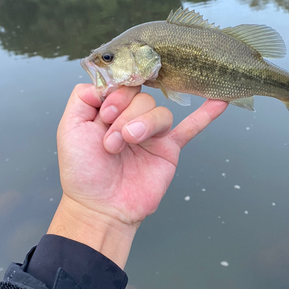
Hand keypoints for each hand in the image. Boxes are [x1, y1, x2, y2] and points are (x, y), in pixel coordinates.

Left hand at [48, 84, 227, 267]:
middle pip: (142, 97)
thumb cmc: (83, 172)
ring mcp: (152, 134)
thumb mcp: (69, 129)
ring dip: (144, 124)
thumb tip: (106, 80)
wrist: (102, 208)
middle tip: (112, 141)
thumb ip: (82, 98)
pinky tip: (220, 101)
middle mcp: (132, 118)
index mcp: (110, 111)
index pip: (123, 85)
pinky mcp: (169, 149)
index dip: (117, 95)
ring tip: (128, 143)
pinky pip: (191, 128)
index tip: (105, 114)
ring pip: (160, 111)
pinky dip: (205, 115)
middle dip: (125, 116)